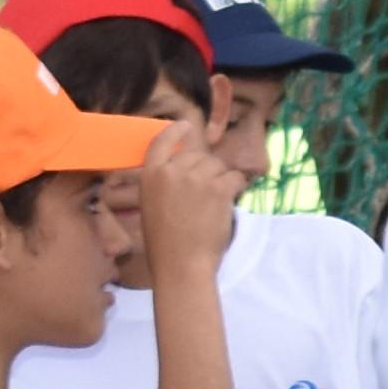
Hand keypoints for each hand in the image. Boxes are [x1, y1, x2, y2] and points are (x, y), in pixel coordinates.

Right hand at [134, 105, 246, 274]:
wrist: (181, 263)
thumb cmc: (165, 244)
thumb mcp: (153, 206)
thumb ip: (164, 183)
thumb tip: (185, 169)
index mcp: (150, 175)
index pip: (161, 141)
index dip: (175, 131)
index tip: (185, 125)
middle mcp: (172, 170)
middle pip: (198, 156)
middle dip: (207, 170)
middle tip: (206, 196)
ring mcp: (195, 177)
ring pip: (218, 166)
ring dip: (221, 180)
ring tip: (215, 204)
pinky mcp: (218, 188)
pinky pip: (234, 177)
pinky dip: (236, 187)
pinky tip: (230, 201)